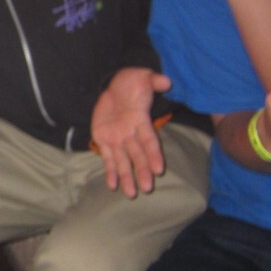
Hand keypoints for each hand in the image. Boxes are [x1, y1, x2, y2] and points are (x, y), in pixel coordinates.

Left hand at [92, 67, 171, 197]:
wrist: (114, 84)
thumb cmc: (132, 82)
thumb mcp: (142, 77)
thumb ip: (153, 80)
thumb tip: (165, 81)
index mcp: (141, 121)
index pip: (149, 140)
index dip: (154, 154)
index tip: (158, 169)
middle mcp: (131, 134)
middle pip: (138, 155)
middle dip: (142, 171)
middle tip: (147, 188)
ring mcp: (118, 139)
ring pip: (124, 161)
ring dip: (127, 177)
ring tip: (131, 193)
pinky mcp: (105, 140)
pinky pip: (108, 158)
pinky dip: (110, 172)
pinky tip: (113, 186)